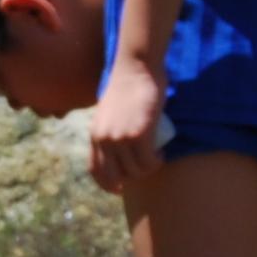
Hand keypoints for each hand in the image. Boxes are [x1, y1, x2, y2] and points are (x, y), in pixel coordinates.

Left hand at [86, 56, 166, 195]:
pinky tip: (161, 155)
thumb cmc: (126, 86)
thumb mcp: (109, 112)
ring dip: (148, 169)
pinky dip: (157, 162)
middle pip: (116, 175)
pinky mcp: (139, 134)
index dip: (107, 184)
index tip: (119, 188)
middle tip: (146, 167)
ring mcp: (120, 138)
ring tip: (157, 157)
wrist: (136, 68)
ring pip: (136, 171)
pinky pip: (149, 161)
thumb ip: (109, 129)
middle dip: (132, 178)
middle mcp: (104, 139)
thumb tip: (119, 150)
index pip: (95, 170)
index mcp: (95, 135)